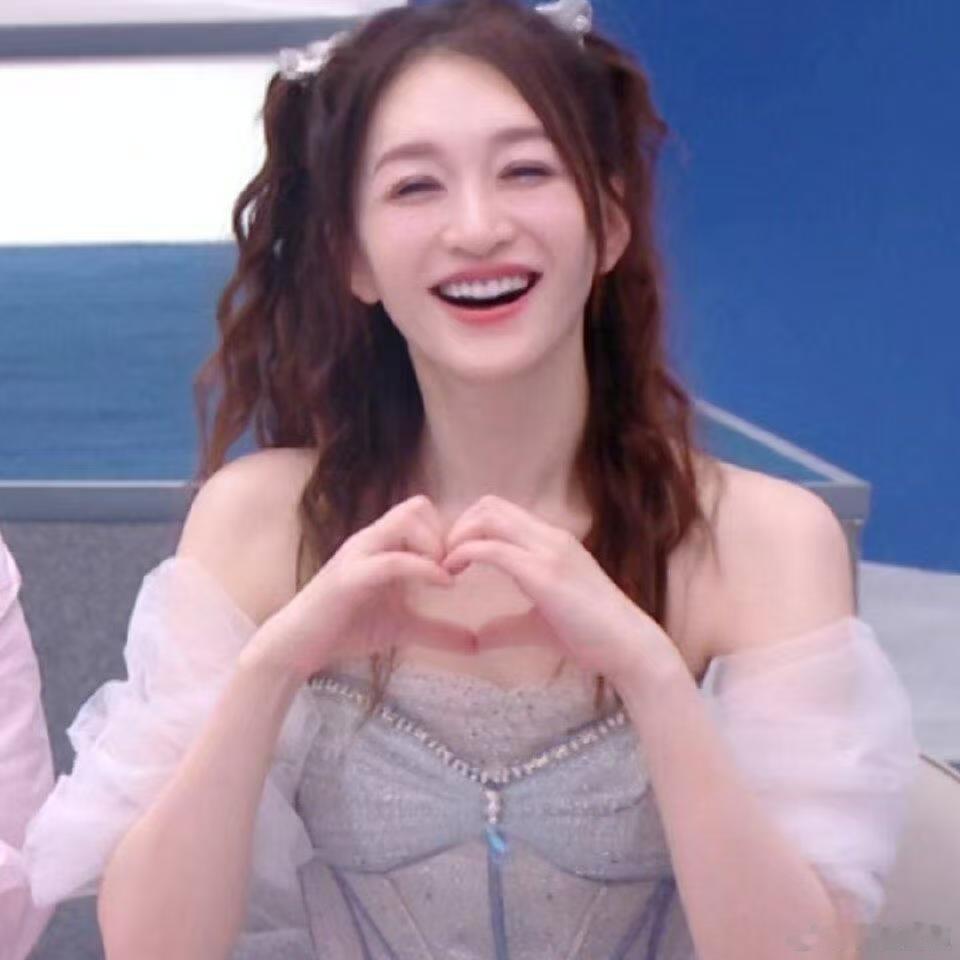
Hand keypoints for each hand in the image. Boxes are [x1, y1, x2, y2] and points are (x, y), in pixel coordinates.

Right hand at [247, 495, 474, 682]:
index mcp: (381, 544)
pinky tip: (444, 585)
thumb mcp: (403, 628)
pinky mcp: (350, 577)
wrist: (298, 646)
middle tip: (456, 568)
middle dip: (444, 533)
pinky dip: (423, 568)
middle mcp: (370, 540)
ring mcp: (358, 555)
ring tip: (447, 576)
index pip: (421, 510)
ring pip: (405, 521)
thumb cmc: (347, 629)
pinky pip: (393, 559)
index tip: (463, 563)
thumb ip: (438, 632)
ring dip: (434, 545)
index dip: (448, 531)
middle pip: (417, 506)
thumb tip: (476, 644)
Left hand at [441, 495, 684, 693]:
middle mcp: (550, 537)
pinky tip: (450, 573)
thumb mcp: (540, 626)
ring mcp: (548, 551)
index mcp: (552, 542)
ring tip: (442, 564)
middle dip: (457, 525)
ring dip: (457, 536)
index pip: (501, 511)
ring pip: (489, 518)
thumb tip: (477, 639)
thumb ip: (508, 625)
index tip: (451, 555)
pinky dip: (464, 554)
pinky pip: (493, 549)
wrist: (630, 648)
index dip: (469, 526)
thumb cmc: (593, 637)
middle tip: (440, 557)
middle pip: (490, 505)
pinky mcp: (543, 573)